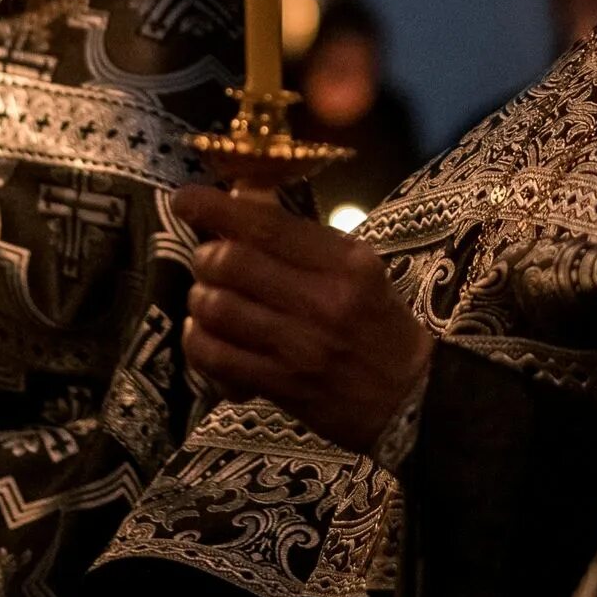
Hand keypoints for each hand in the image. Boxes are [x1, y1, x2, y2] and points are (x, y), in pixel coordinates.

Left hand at [174, 184, 432, 452]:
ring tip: (207, 301)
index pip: (267, 226)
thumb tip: (241, 201)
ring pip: (217, 308)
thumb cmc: (379, 325)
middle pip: (231, 263)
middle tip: (208, 262)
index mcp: (346, 263)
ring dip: (199, 300)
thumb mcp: (358, 270)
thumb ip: (302, 241)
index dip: (216, 208)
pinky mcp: (283, 386)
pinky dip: (198, 342)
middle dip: (205, 258)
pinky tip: (206, 337)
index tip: (185, 198)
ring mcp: (301, 346)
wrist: (412, 398)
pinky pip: (216, 357)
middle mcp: (323, 300)